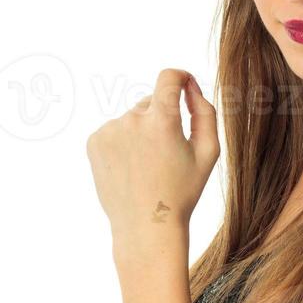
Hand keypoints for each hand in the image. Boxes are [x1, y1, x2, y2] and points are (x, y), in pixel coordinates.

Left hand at [86, 68, 219, 252]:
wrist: (146, 225)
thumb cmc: (182, 191)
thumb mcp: (208, 152)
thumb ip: (205, 112)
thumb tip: (190, 87)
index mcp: (162, 121)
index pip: (169, 77)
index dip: (180, 77)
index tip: (185, 84)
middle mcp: (132, 120)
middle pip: (151, 102)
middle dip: (162, 117)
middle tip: (168, 152)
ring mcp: (109, 130)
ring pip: (133, 118)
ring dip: (142, 131)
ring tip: (148, 165)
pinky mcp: (94, 142)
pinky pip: (115, 130)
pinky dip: (124, 142)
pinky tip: (131, 166)